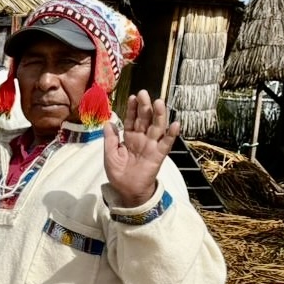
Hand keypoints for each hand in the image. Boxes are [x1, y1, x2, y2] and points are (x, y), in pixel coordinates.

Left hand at [105, 91, 178, 208]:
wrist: (127, 190)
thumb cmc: (118, 172)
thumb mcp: (110, 154)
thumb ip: (110, 139)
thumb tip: (108, 122)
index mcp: (129, 137)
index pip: (131, 119)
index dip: (132, 109)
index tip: (132, 96)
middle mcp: (142, 138)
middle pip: (145, 119)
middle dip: (145, 106)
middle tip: (144, 93)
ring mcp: (151, 145)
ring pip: (157, 127)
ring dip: (159, 115)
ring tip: (159, 102)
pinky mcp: (159, 154)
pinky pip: (166, 143)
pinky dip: (171, 134)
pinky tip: (175, 123)